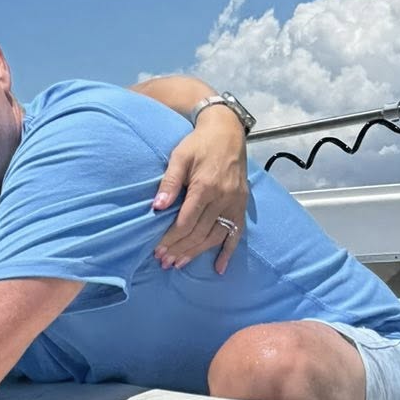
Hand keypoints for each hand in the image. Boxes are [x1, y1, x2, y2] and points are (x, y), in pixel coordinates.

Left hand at [152, 111, 247, 274]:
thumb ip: (169, 183)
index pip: (186, 222)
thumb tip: (157, 207)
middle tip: (164, 262)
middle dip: (180, 249)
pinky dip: (228, 252)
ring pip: (215, 236)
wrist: (227, 131)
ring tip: (179, 264)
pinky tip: (219, 268)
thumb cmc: (198, 144)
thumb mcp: (179, 157)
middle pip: (199, 233)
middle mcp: (223, 198)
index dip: (171, 239)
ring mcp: (235, 203)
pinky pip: (236, 233)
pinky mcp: (242, 205)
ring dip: (196, 253)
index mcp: (205, 187)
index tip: (157, 251)